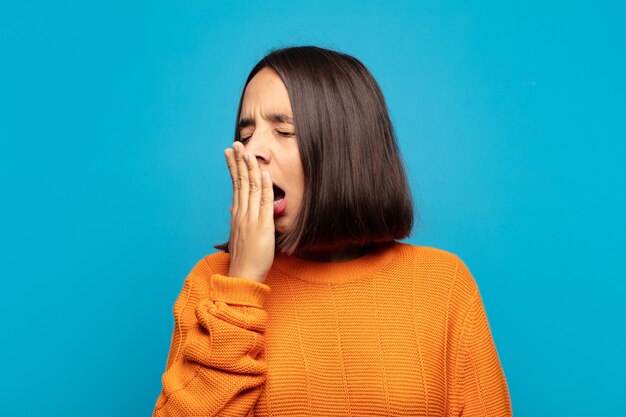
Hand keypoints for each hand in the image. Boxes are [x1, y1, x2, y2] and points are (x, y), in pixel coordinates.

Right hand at [223, 141, 274, 282]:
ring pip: (251, 187)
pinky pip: (265, 202)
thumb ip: (237, 219)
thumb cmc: (244, 257)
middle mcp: (242, 212)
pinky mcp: (262, 225)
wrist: (243, 274)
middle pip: (241, 181)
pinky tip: (265, 174)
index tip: (230, 153)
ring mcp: (251, 217)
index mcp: (237, 213)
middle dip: (238, 161)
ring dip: (251, 168)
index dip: (233, 167)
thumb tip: (233, 208)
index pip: (235, 185)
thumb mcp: (237, 234)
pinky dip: (266, 187)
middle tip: (235, 144)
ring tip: (247, 151)